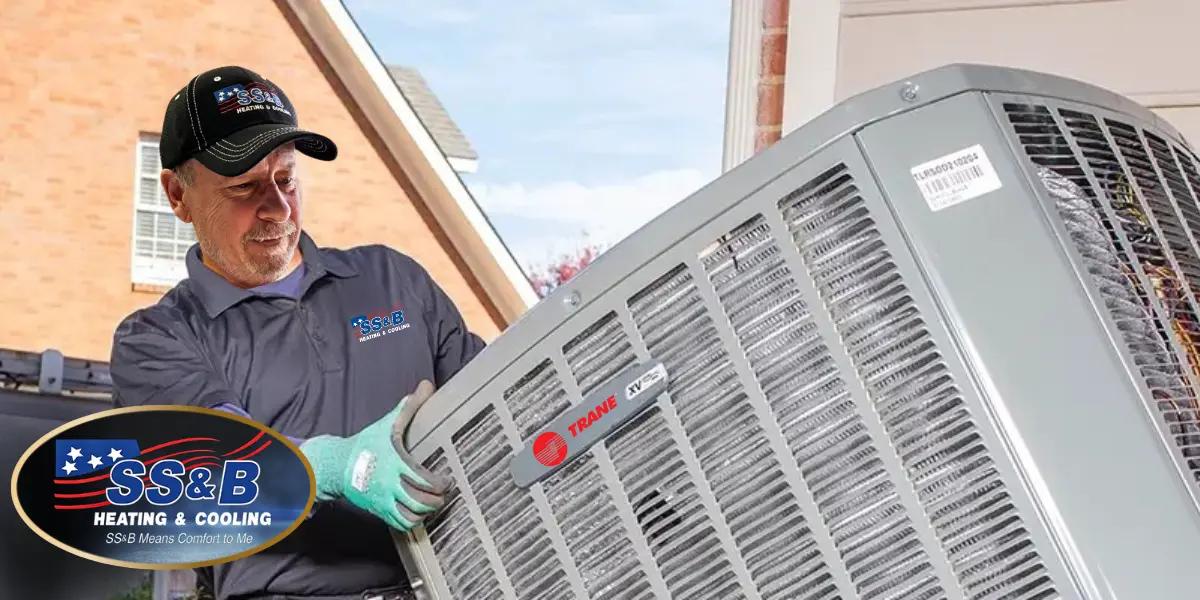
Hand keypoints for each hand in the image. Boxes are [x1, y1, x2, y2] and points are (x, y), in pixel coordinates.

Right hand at [300, 380, 449, 530]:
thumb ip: (409, 406)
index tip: (447, 481)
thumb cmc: (365, 444)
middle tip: (445, 494)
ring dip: (426, 513)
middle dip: (437, 500)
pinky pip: (400, 524)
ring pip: (411, 517)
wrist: (337, 465)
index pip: (423, 480)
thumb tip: (427, 386)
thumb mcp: (387, 423)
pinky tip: (419, 512)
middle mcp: (390, 485)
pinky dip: (413, 522)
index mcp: (395, 464)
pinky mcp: (379, 510)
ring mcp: (384, 500)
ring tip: (434, 504)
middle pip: (420, 502)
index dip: (440, 484)